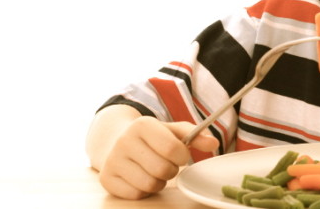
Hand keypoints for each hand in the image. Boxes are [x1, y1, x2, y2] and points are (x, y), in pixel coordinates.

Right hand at [98, 117, 218, 199]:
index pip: (172, 148)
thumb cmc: (152, 137)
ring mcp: (112, 161)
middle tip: (168, 164)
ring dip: (159, 182)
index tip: (180, 154)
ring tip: (155, 170)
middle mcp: (124, 141)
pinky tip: (142, 177)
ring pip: (149, 184)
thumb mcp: (173, 131)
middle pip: (162, 169)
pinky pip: (136, 194)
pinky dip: (145, 190)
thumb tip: (213, 144)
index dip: (182, 156)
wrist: (116, 141)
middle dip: (171, 170)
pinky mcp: (106, 179)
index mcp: (142, 125)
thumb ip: (195, 135)